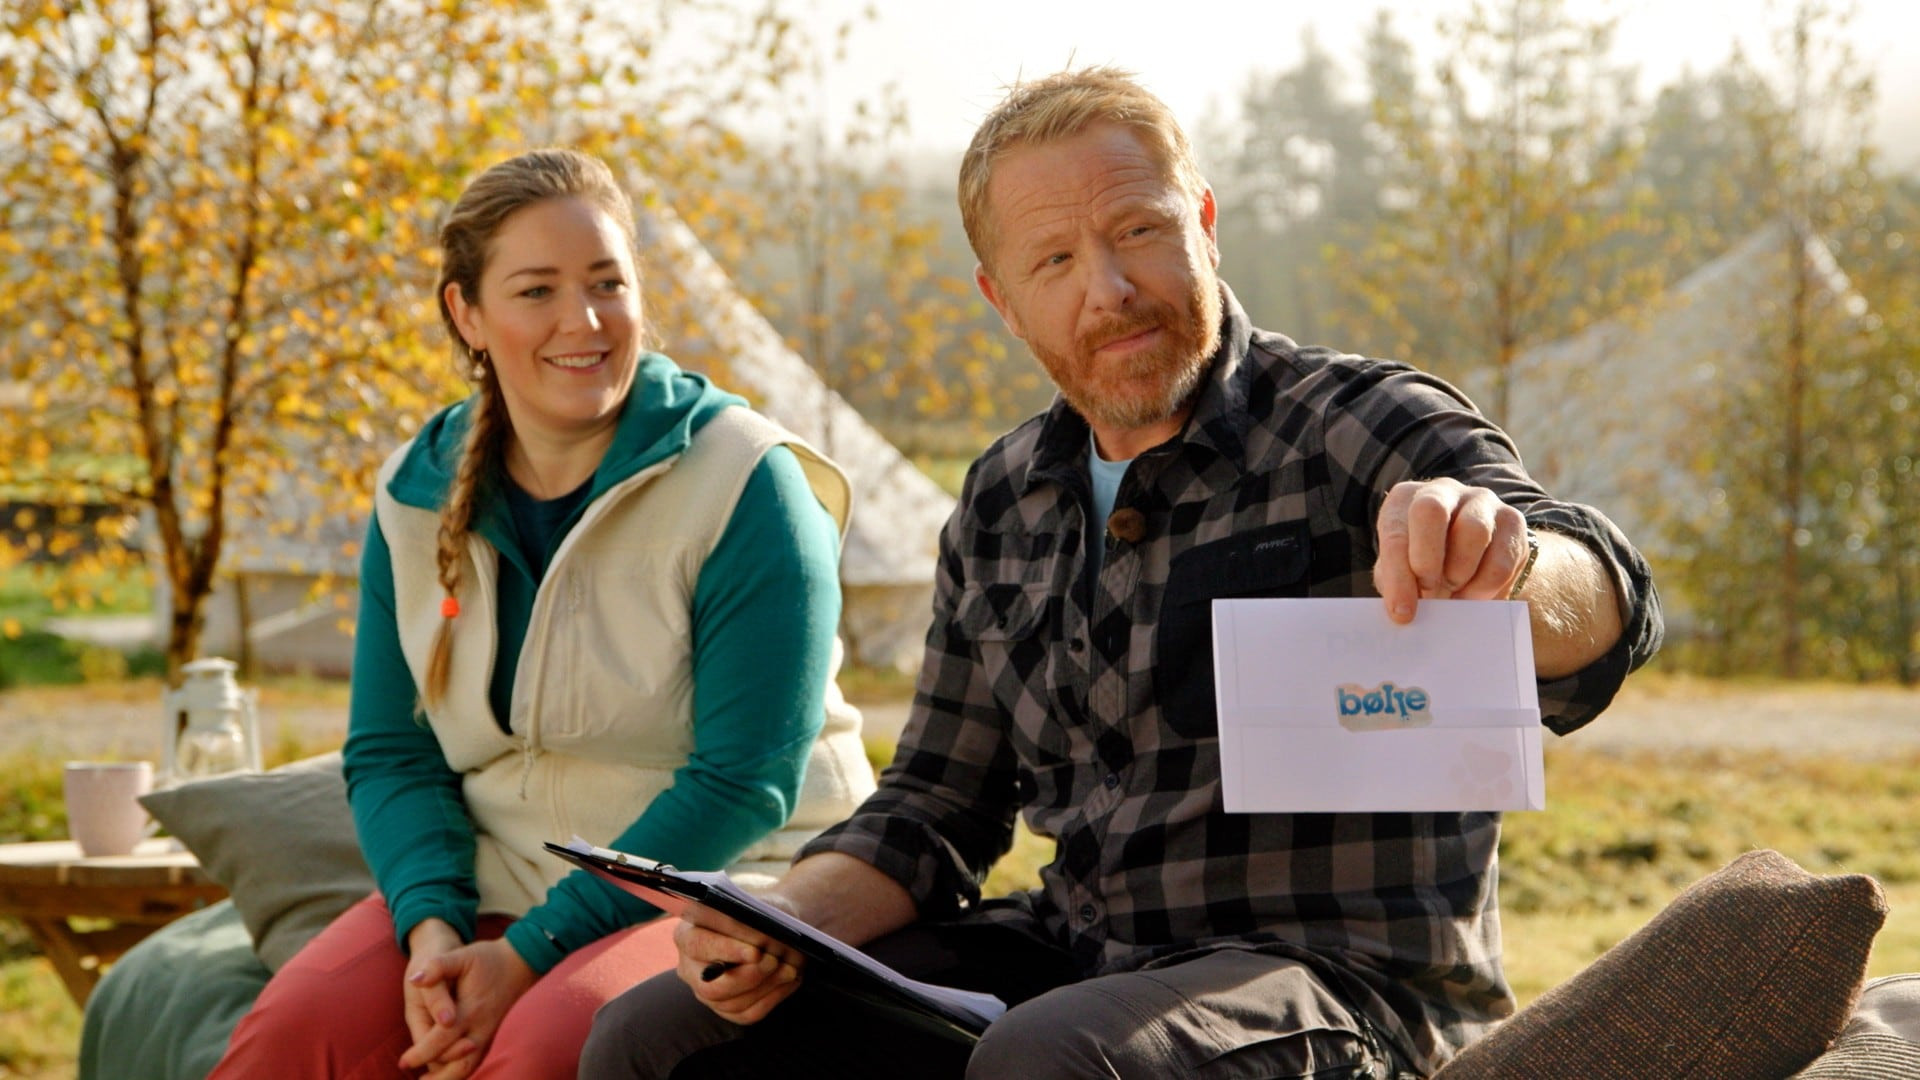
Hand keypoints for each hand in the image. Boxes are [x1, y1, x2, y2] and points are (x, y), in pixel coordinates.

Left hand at [400, 930, 537, 1077]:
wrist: (521, 961)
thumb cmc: (490, 958)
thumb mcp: (463, 955)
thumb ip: (438, 966)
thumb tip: (415, 979)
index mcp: (470, 1010)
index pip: (442, 1040)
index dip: (421, 1053)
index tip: (404, 1062)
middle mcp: (481, 1027)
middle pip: (458, 1064)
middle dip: (437, 1077)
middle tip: (417, 1079)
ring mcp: (490, 1033)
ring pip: (469, 1066)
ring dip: (449, 1077)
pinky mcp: (493, 1034)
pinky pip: (477, 1060)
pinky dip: (461, 1070)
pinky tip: (447, 1071)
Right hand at [674, 899, 804, 1025]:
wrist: (774, 924)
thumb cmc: (760, 909)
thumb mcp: (755, 904)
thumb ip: (750, 918)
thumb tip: (759, 937)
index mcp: (687, 934)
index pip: (697, 945)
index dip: (726, 951)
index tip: (755, 952)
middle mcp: (690, 968)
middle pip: (710, 986)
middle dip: (748, 975)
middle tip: (775, 961)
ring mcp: (707, 992)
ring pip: (731, 1003)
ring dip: (766, 986)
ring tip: (790, 969)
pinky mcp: (728, 1008)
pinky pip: (748, 1013)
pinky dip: (773, 997)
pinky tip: (790, 980)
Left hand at [1372, 478, 1529, 622]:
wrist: (1466, 559)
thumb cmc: (1422, 566)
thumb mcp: (1401, 573)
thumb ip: (1399, 586)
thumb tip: (1403, 611)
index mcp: (1404, 500)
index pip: (1395, 531)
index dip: (1398, 576)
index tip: (1402, 612)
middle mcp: (1442, 490)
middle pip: (1431, 510)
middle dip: (1428, 559)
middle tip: (1429, 593)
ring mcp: (1480, 501)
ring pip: (1474, 530)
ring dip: (1460, 573)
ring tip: (1452, 595)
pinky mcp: (1512, 520)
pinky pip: (1503, 557)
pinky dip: (1486, 586)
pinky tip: (1473, 597)